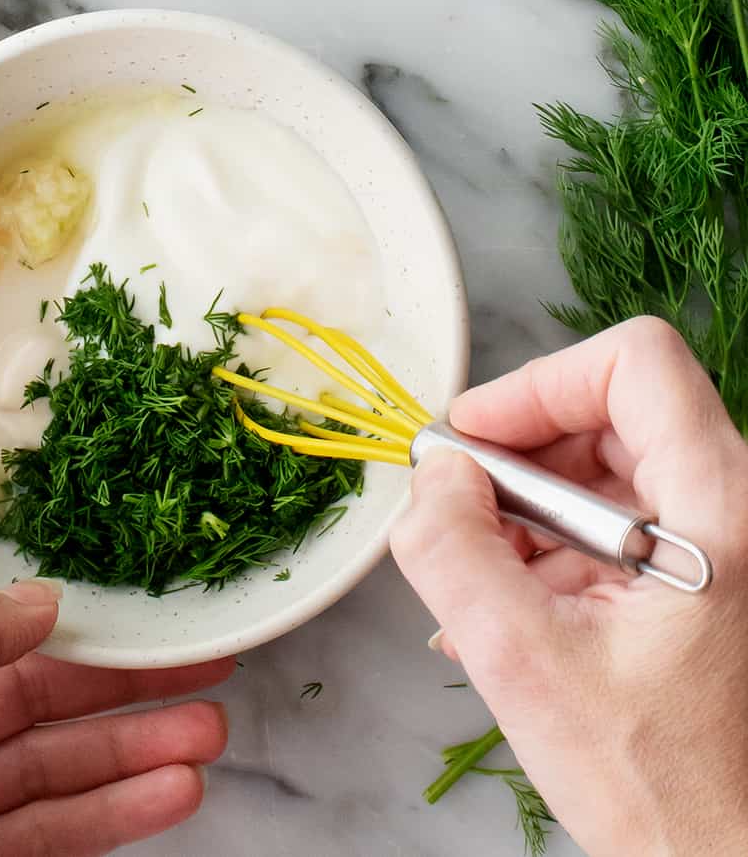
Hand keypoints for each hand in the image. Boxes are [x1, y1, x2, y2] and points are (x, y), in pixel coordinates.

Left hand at [0, 579, 230, 856]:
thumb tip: (29, 596)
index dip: (52, 616)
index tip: (126, 615)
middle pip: (26, 691)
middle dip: (119, 689)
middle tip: (196, 672)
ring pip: (50, 760)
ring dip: (133, 748)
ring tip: (205, 736)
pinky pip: (52, 821)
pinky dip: (114, 807)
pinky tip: (169, 793)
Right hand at [391, 317, 747, 855]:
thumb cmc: (662, 788)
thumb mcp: (523, 662)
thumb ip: (452, 550)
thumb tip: (434, 475)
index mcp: (722, 509)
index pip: (632, 363)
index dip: (535, 386)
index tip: (472, 443)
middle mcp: (735, 507)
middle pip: (609, 411)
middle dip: (517, 456)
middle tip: (459, 510)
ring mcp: (723, 541)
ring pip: (605, 467)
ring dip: (526, 510)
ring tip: (483, 582)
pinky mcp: (704, 575)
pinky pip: (615, 521)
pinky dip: (551, 547)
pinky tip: (512, 611)